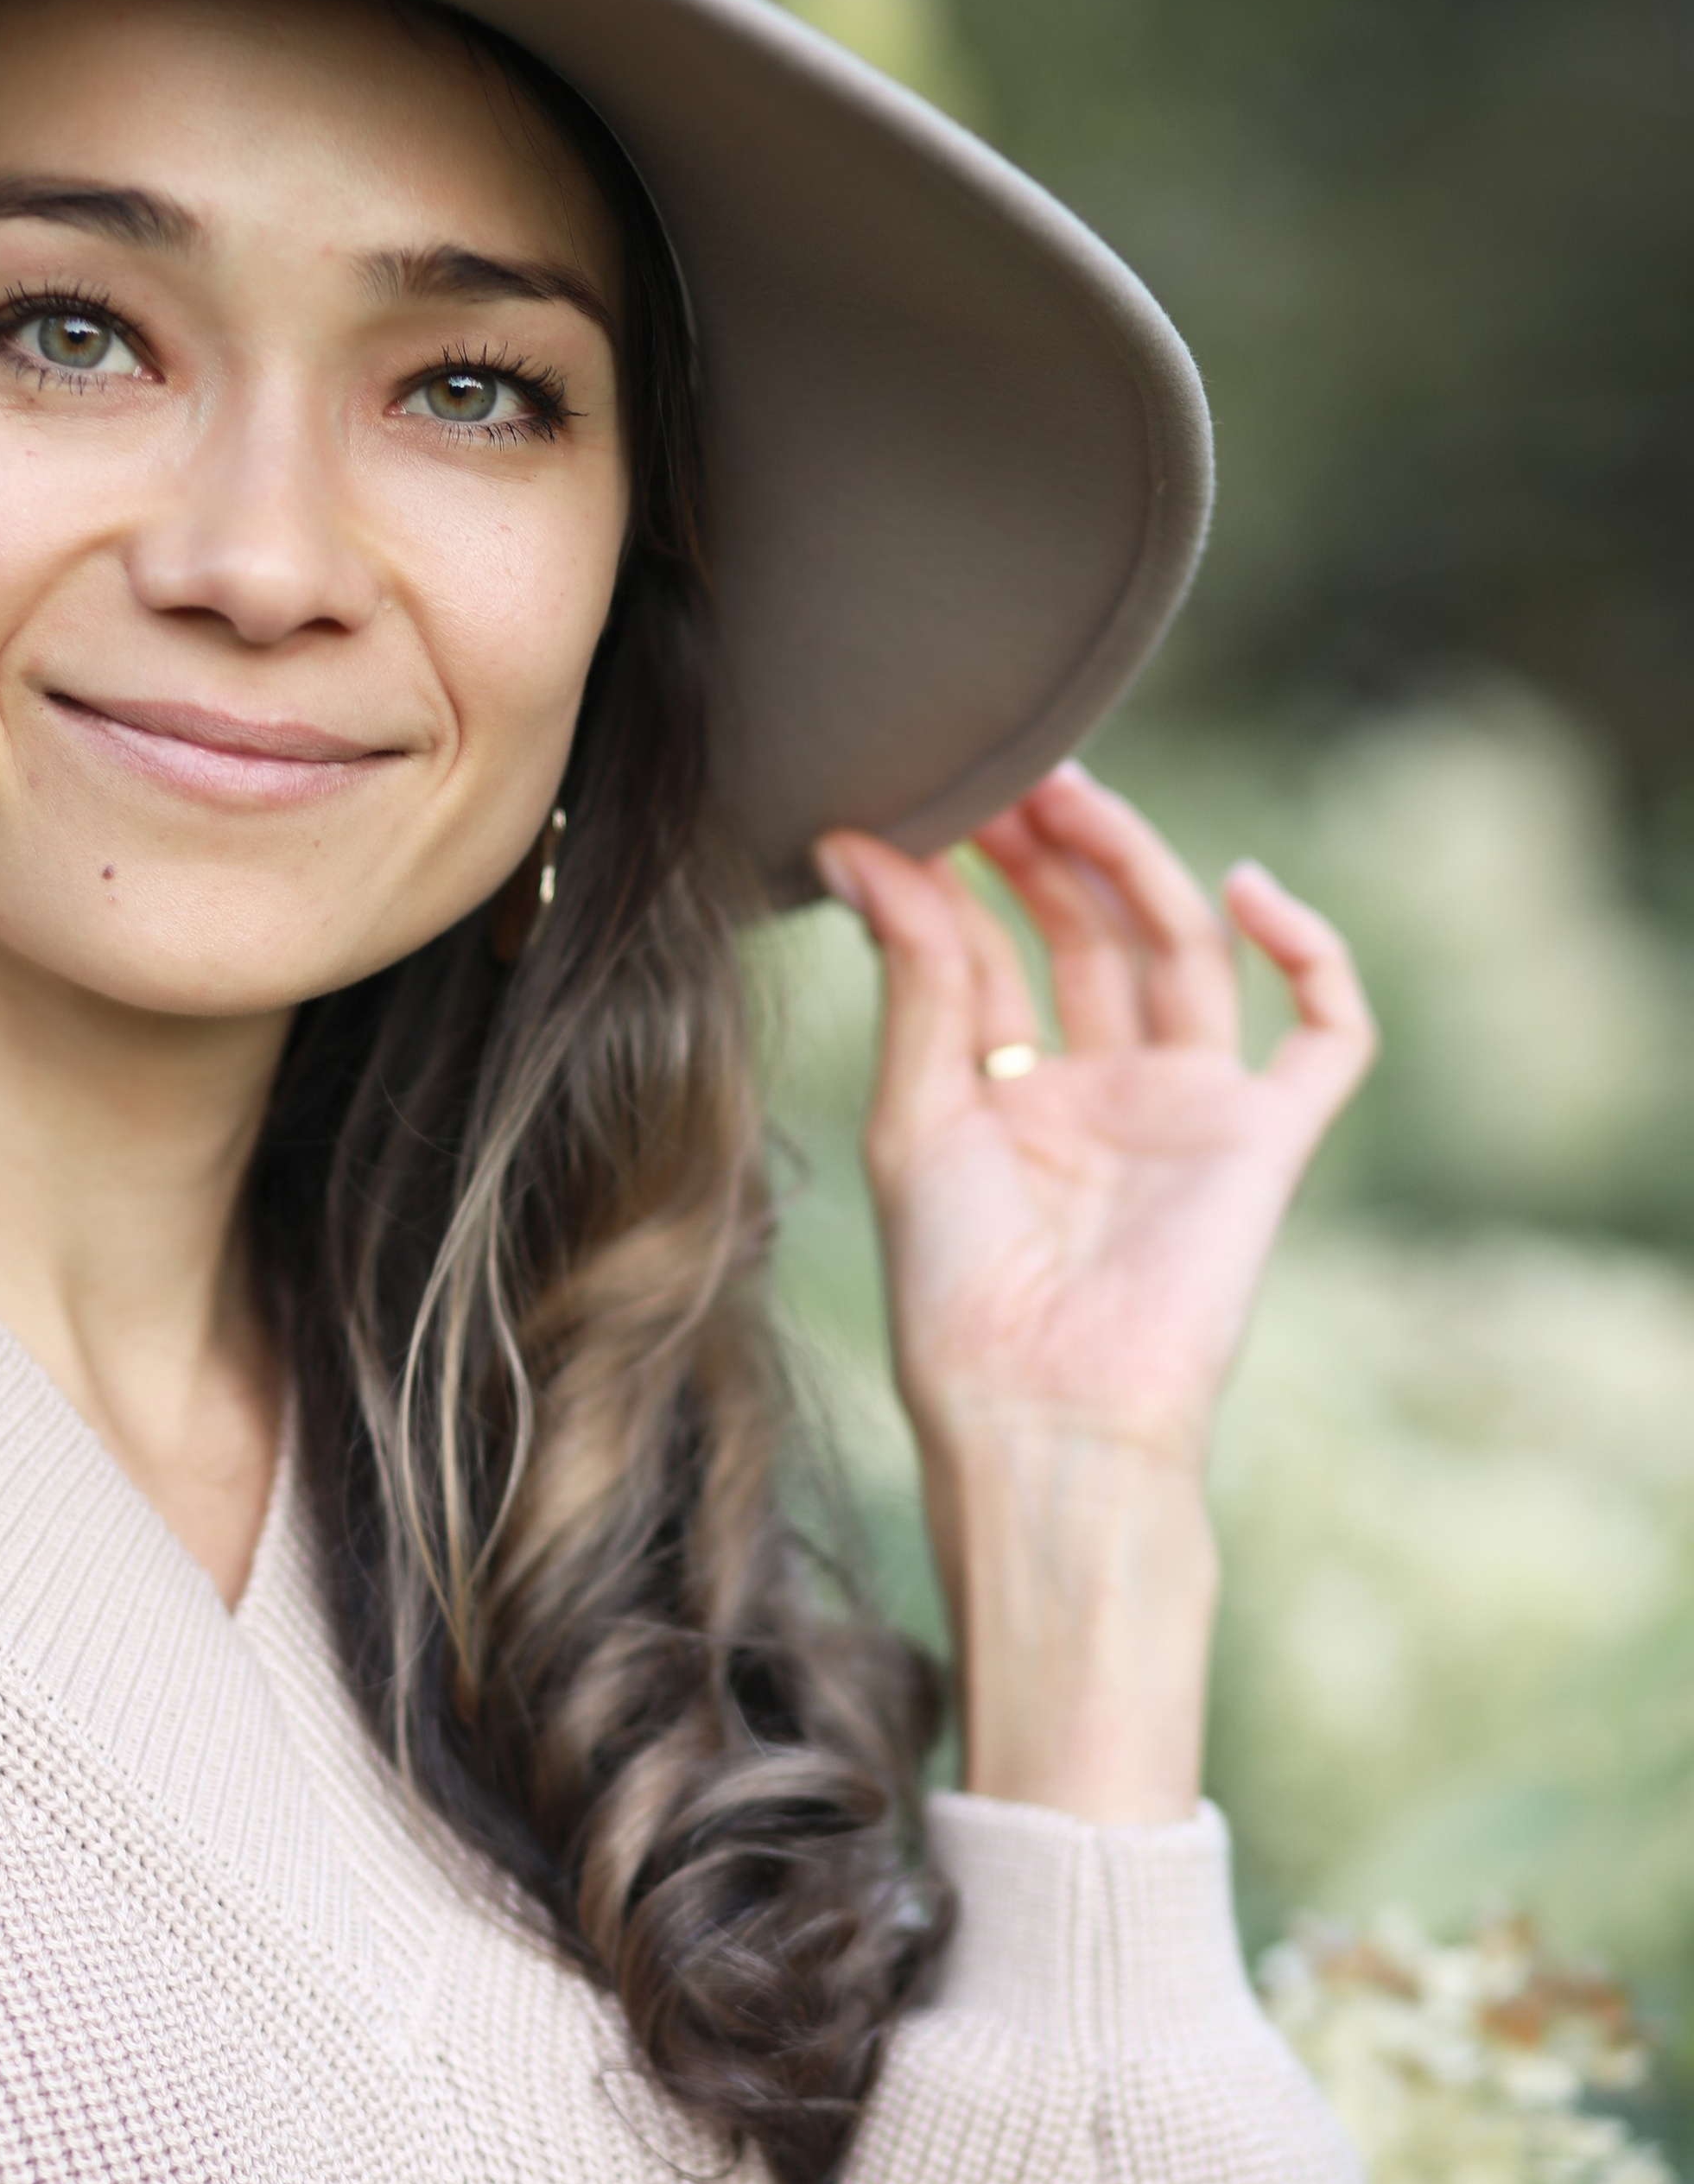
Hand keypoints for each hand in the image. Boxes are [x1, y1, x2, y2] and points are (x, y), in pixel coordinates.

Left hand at [814, 763, 1373, 1819]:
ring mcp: (1189, 1111)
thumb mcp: (914, 1121)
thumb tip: (857, 844)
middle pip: (1089, 933)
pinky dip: (1312, 954)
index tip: (903, 801)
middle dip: (1049, 847)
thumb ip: (912, 980)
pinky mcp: (1264, 1142)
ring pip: (1184, 952)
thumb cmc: (958, 1299)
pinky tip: (1249, 888)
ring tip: (1071, 789)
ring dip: (1139, 863)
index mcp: (1008, 1094)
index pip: (992, 951)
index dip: (955, 876)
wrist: (1041, 1417)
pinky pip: (1326, 1035)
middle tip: (998, 766)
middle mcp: (1102, 1090)